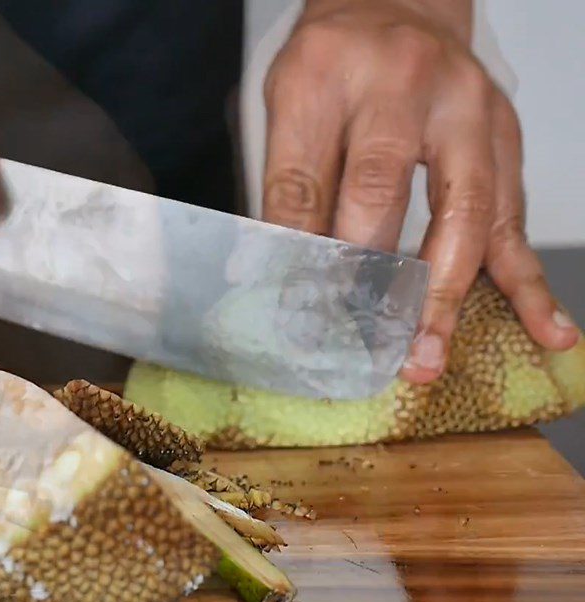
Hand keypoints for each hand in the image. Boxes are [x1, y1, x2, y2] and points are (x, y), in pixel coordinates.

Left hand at [262, 0, 578, 382]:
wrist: (397, 4)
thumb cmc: (335, 65)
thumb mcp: (286, 107)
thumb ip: (284, 188)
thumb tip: (264, 276)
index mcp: (323, 77)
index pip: (301, 184)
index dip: (292, 262)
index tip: (291, 322)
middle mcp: (398, 85)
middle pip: (380, 194)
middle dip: (366, 283)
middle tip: (356, 348)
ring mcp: (462, 110)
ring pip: (461, 214)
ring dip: (442, 298)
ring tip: (426, 357)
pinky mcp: (503, 138)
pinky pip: (514, 218)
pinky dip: (526, 283)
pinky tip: (545, 328)